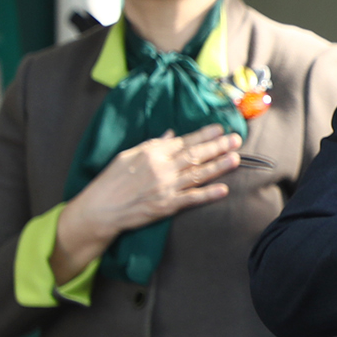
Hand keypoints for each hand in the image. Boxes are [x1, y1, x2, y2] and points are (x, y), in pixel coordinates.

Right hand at [56, 124, 239, 280]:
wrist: (101, 208)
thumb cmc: (112, 180)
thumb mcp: (129, 156)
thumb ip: (153, 145)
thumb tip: (171, 134)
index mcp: (152, 153)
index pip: (184, 141)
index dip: (204, 135)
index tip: (220, 128)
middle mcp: (161, 168)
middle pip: (195, 155)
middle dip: (217, 146)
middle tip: (236, 139)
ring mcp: (166, 187)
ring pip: (198, 174)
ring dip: (219, 166)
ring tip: (236, 158)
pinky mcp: (167, 206)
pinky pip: (191, 199)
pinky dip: (208, 194)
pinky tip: (223, 189)